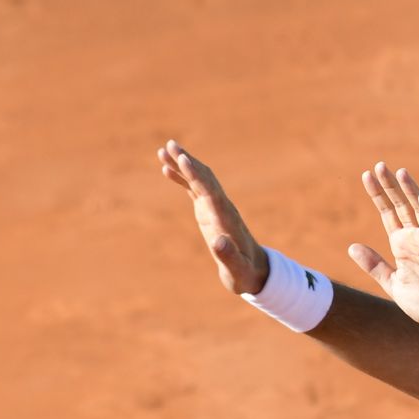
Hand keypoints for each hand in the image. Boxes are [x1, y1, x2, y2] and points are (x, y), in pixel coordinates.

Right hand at [157, 140, 269, 295]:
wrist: (255, 272)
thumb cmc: (246, 274)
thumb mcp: (237, 270)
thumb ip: (228, 256)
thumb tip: (217, 242)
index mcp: (226, 220)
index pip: (210, 191)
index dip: (197, 175)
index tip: (183, 159)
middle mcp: (222, 208)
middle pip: (204, 179)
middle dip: (188, 161)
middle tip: (170, 144)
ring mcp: (215, 208)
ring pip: (198, 180)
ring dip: (182, 165)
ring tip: (163, 150)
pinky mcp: (209, 212)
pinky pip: (194, 190)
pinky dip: (182, 178)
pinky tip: (166, 169)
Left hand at [348, 162, 418, 331]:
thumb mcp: (393, 284)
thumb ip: (375, 266)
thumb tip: (352, 246)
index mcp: (402, 245)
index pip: (388, 213)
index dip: (378, 195)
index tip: (366, 176)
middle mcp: (416, 238)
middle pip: (401, 205)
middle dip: (390, 187)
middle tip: (378, 165)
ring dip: (410, 191)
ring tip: (399, 172)